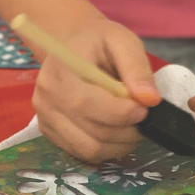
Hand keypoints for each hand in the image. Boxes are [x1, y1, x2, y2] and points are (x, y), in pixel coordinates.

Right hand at [33, 18, 160, 162]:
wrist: (72, 46)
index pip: (88, 103)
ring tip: (133, 126)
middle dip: (127, 130)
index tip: (146, 109)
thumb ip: (137, 67)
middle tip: (145, 118)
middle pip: (93, 131)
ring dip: (120, 144)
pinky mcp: (49, 132)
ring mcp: (45, 117)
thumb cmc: (98, 42)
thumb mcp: (122, 41)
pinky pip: (84, 154)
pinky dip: (108, 149)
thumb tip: (150, 99)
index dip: (122, 113)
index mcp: (60, 69)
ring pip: (90, 149)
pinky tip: (118, 132)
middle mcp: (46, 97)